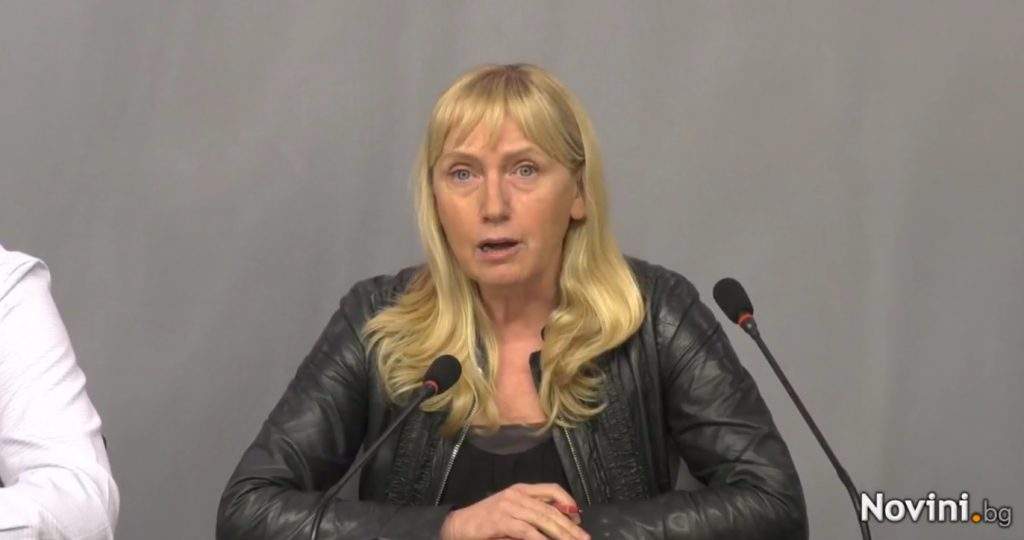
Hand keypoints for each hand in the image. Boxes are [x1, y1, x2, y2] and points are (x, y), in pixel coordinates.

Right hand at [439, 483, 587, 539]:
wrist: (458, 526)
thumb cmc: (485, 522)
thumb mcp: (511, 513)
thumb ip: (531, 515)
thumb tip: (558, 524)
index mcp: (521, 490)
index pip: (551, 489)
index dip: (568, 502)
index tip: (579, 517)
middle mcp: (517, 495)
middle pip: (551, 509)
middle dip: (570, 526)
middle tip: (584, 538)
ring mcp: (509, 507)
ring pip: (543, 520)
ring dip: (561, 534)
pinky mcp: (501, 521)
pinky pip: (527, 531)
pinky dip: (541, 539)